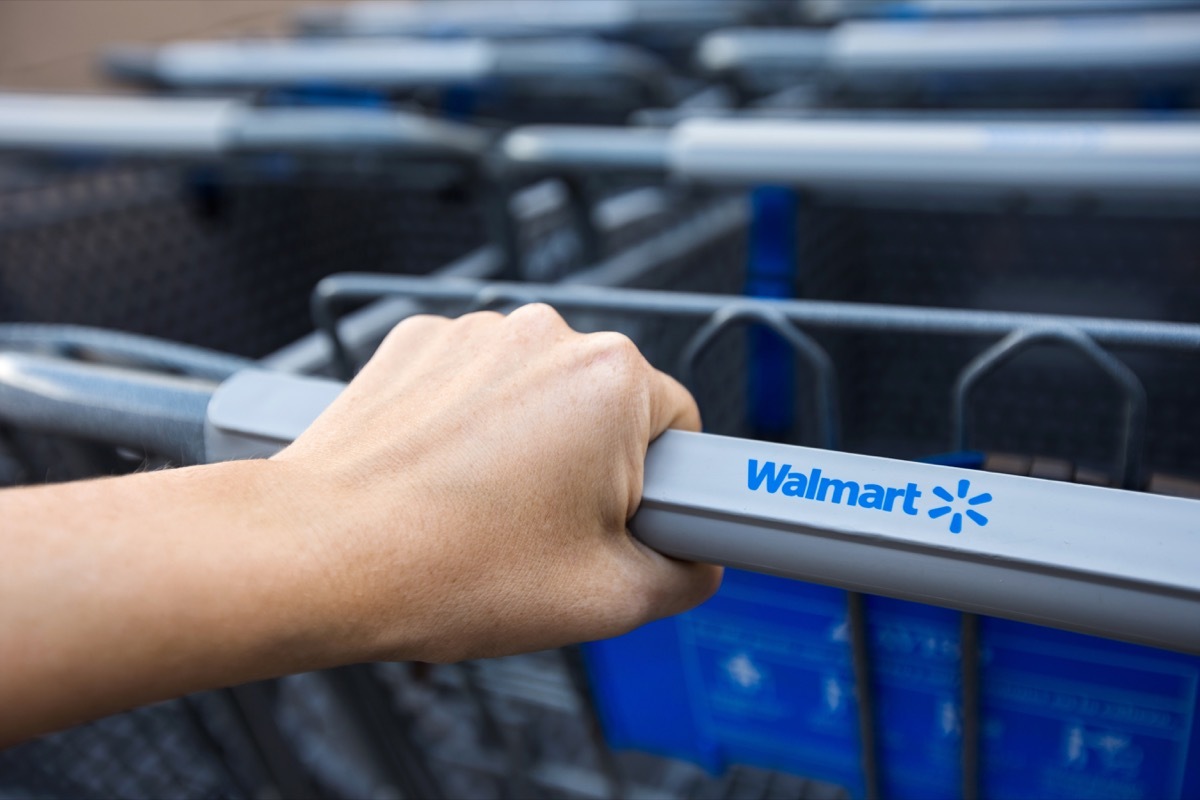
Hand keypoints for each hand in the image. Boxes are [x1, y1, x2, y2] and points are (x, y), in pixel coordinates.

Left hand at [274, 303, 722, 662]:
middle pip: (607, 407)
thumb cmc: (449, 570)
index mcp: (611, 379)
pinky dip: (469, 423)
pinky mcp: (418, 342)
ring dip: (527, 443)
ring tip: (480, 511)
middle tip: (545, 533)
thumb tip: (694, 561)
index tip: (619, 527)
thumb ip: (685, 577)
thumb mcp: (606, 600)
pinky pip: (474, 382)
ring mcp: (474, 331)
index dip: (658, 489)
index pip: (682, 427)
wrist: (316, 554)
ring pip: (538, 393)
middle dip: (591, 467)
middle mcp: (547, 333)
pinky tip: (440, 478)